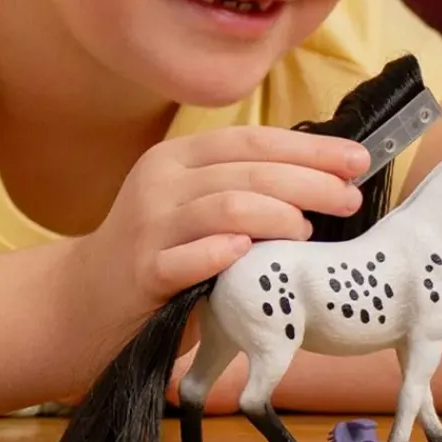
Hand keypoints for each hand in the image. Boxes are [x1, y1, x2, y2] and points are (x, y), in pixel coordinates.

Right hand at [69, 125, 369, 331]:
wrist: (83, 301)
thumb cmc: (158, 255)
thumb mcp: (191, 208)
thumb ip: (239, 190)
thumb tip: (324, 181)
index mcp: (177, 159)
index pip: (250, 140)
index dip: (308, 147)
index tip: (358, 159)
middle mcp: (160, 182)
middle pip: (246, 170)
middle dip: (308, 180)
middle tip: (350, 197)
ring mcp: (148, 226)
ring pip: (224, 206)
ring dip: (277, 214)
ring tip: (311, 230)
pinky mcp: (142, 272)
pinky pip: (188, 258)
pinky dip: (223, 252)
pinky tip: (251, 254)